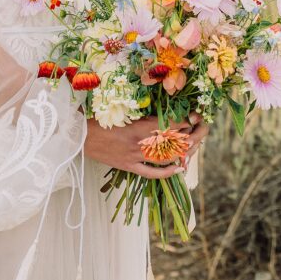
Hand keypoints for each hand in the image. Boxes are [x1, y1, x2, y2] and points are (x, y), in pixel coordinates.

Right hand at [83, 111, 207, 179]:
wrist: (79, 135)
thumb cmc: (97, 117)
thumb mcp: (119, 109)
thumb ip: (139, 110)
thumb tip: (159, 106)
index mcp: (137, 126)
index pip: (168, 125)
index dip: (185, 120)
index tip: (195, 115)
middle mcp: (139, 144)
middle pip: (171, 143)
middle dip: (190, 136)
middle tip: (201, 130)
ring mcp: (135, 157)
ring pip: (166, 159)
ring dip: (183, 153)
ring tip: (194, 145)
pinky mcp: (129, 166)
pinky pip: (151, 173)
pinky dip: (167, 172)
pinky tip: (179, 169)